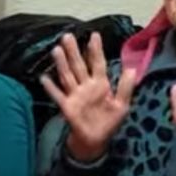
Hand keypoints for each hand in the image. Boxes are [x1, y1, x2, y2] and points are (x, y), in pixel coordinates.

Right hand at [40, 32, 135, 161]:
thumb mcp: (122, 105)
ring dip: (62, 64)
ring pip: (67, 76)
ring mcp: (75, 95)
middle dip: (73, 52)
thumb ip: (125, 87)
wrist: (96, 140)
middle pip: (79, 66)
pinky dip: (51, 88)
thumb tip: (131, 68)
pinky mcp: (67, 106)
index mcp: (100, 84)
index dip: (96, 50)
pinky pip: (58, 96)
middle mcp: (86, 86)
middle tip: (67, 36)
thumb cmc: (109, 122)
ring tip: (56, 50)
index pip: (98, 63)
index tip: (94, 35)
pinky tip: (44, 78)